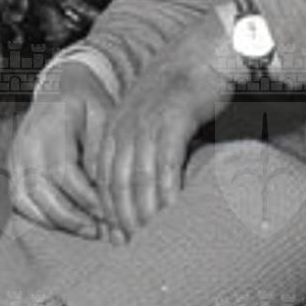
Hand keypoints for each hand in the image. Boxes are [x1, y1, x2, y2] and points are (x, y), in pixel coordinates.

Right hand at [9, 65, 114, 240]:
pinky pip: (18, 200)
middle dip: (72, 218)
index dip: (86, 199)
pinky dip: (39, 217)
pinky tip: (66, 223)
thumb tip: (99, 185)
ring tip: (86, 231)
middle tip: (100, 231)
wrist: (58, 88)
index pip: (63, 172)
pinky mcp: (11, 167)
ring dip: (56, 222)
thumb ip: (101, 148)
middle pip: (40, 192)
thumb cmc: (86, 103)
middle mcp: (24, 144)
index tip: (110, 215)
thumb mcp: (102, 114)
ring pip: (25, 200)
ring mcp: (14, 156)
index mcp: (48, 127)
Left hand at [89, 27, 235, 238]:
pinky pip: (165, 163)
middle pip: (116, 185)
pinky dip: (166, 191)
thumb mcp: (152, 121)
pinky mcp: (171, 119)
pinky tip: (171, 213)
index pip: (103, 182)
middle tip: (136, 251)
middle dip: (124, 221)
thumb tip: (150, 189)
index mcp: (113, 130)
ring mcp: (145, 123)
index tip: (120, 241)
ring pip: (138, 179)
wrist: (202, 54)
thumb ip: (145, 150)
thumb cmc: (182, 93)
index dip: (109, 214)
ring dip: (144, 214)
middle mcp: (123, 128)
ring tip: (153, 241)